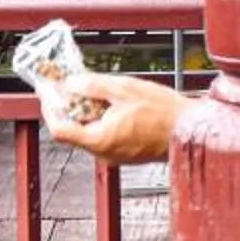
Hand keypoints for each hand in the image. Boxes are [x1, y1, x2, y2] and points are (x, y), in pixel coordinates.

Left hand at [52, 73, 185, 165]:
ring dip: (86, 113)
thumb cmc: (163, 111)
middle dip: (68, 107)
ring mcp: (114, 156)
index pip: (60, 129)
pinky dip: (101, 120)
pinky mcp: (124, 154)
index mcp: (100, 139)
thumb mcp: (124, 89)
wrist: (191, 130)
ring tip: (95, 91)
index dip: (50, 108)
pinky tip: (112, 105)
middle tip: (69, 85)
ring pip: (88, 133)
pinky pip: (103, 137)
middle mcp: (104, 153)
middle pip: (72, 131)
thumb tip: (70, 83)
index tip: (48, 92)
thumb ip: (92, 86)